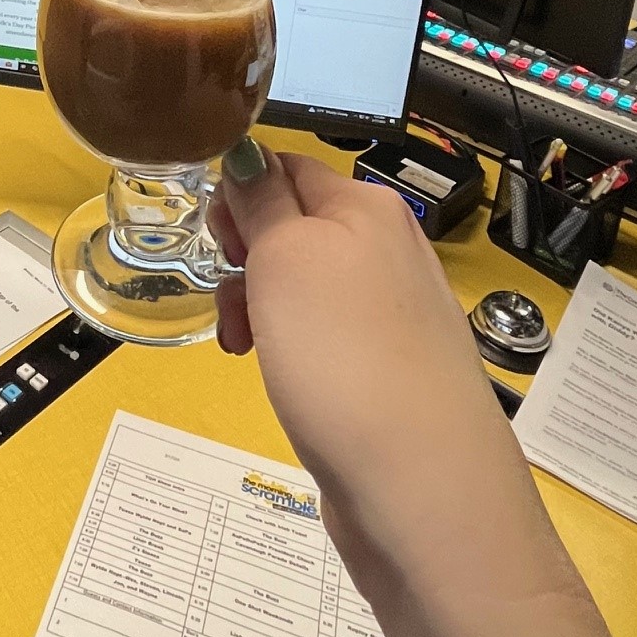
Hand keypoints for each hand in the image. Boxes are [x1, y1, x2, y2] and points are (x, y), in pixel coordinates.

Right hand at [211, 146, 543, 593]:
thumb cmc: (342, 357)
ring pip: (304, 285)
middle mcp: (388, 248)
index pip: (286, 166)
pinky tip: (284, 380)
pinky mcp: (389, 369)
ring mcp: (393, 312)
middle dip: (245, 256)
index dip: (239, 194)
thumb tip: (247, 150)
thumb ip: (262, 200)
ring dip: (260, 307)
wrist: (421, 485)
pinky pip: (325, 336)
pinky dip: (292, 350)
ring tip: (243, 347)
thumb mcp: (286, 258)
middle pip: (293, 226)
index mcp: (367, 205)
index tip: (216, 244)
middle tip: (231, 298)